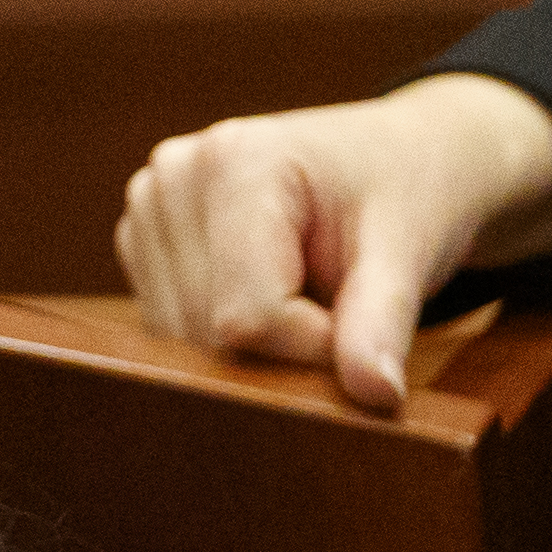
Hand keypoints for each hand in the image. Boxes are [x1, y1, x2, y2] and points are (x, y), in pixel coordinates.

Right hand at [117, 74, 551, 410]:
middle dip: (282, 348)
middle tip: (338, 302)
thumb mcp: (409, 250)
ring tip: (305, 288)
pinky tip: (266, 289)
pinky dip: (226, 336)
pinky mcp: (143, 239)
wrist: (399, 157)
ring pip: (182, 342)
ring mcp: (150, 205)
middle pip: (208, 334)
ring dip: (252, 347)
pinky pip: (170, 332)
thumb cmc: (406, 193)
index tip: (362, 319)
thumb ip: (383, 321)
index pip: (246, 317)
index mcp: (236, 161)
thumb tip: (376, 394)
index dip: (313, 344)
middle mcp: (176, 175)